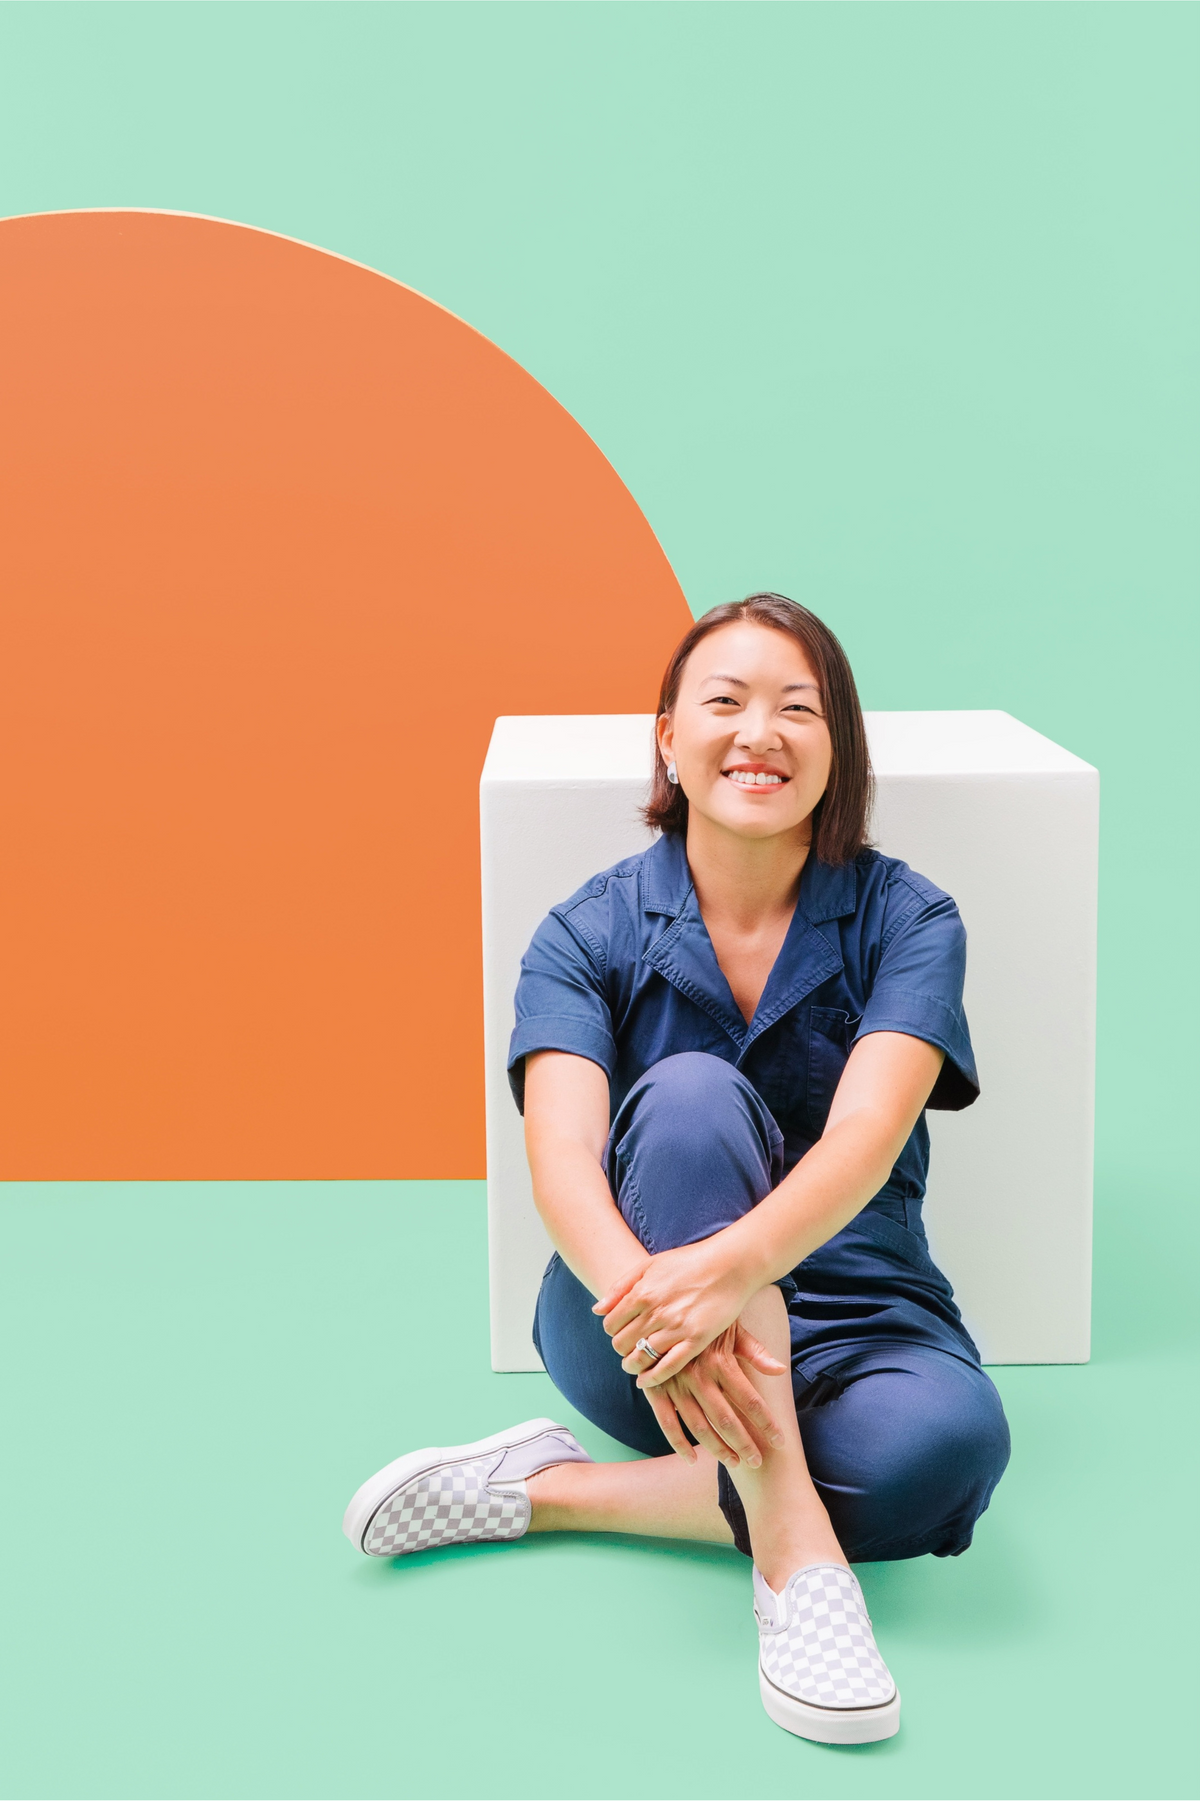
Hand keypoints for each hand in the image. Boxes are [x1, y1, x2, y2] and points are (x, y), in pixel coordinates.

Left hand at [593, 1240, 756, 1382]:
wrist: (729, 1265)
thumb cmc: (689, 1261)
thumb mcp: (650, 1264)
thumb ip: (621, 1287)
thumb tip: (597, 1310)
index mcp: (642, 1292)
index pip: (610, 1324)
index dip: (612, 1331)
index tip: (620, 1331)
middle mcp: (656, 1312)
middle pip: (622, 1344)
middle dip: (621, 1348)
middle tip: (629, 1347)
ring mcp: (676, 1328)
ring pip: (641, 1358)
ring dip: (632, 1365)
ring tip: (634, 1364)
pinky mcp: (696, 1340)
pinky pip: (667, 1367)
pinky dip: (652, 1378)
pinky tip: (645, 1380)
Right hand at [642, 1326, 787, 1467]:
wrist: (661, 1305)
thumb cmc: (704, 1319)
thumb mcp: (732, 1329)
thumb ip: (755, 1352)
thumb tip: (780, 1370)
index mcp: (720, 1362)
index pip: (750, 1400)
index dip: (767, 1423)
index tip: (780, 1441)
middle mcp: (698, 1375)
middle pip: (726, 1420)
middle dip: (744, 1444)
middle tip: (758, 1462)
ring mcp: (675, 1383)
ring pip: (699, 1426)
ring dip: (718, 1449)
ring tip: (735, 1463)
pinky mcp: (655, 1388)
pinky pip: (666, 1422)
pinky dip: (678, 1444)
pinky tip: (692, 1459)